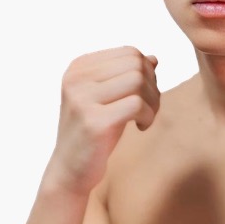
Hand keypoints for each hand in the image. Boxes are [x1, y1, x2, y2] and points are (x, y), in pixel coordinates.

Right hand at [44, 46, 160, 194]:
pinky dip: (149, 115)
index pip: (130, 52)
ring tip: (145, 117)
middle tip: (149, 108)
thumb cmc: (95, 130)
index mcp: (79, 67)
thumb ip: (128, 75)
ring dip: (153, 101)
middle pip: (136, 65)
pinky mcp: (94, 122)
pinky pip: (137, 104)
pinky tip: (141, 127)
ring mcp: (82, 99)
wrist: (70, 171)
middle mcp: (76, 79)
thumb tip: (153, 58)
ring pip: (138, 81)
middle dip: (152, 86)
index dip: (147, 72)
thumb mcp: (110, 96)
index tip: (144, 94)